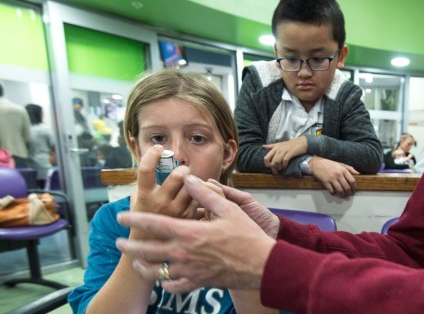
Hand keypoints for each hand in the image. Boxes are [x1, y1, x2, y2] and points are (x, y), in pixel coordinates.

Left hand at [116, 175, 276, 292]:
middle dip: (130, 248)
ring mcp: (190, 271)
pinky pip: (175, 287)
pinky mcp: (198, 283)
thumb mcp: (228, 210)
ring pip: (157, 273)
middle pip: (148, 252)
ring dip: (143, 268)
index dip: (135, 220)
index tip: (121, 217)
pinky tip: (163, 281)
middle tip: (119, 244)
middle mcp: (184, 253)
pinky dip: (166, 284)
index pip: (154, 224)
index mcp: (189, 232)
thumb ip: (205, 194)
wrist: (261, 265)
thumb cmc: (246, 236)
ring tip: (137, 263)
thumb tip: (189, 179)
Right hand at [131, 146, 197, 238]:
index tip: (159, 148)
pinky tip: (195, 195)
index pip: (146, 170)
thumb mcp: (138, 199)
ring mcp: (176, 211)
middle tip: (183, 171)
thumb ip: (146, 182)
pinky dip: (198, 193)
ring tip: (189, 183)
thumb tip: (154, 158)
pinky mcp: (189, 217)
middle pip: (178, 176)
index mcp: (144, 197)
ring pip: (192, 186)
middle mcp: (160, 203)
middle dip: (183, 169)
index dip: (152, 155)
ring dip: (193, 181)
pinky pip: (198, 198)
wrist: (150, 246)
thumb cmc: (144, 217)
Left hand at [262, 137, 307, 173]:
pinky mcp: (291, 152)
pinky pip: (285, 160)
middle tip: (277, 171)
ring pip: (277, 161)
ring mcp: (285, 150)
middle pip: (272, 162)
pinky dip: (284, 165)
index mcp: (275, 148)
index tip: (271, 167)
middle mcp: (278, 149)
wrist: (302, 142)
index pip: (266, 158)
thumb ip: (271, 146)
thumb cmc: (291, 144)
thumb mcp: (280, 144)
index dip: (267, 164)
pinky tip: (285, 167)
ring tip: (281, 169)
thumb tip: (263, 146)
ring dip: (279, 167)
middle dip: (274, 169)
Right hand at [310, 157, 358, 197]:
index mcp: (343, 170)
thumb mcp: (341, 164)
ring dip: (342, 195)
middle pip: (346, 187)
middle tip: (348, 195)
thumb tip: (358, 173)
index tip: (354, 191)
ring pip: (340, 190)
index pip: (352, 181)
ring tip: (342, 196)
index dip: (354, 188)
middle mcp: (338, 174)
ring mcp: (332, 178)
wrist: (317, 163)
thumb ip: (350, 169)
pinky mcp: (325, 181)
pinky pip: (331, 190)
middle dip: (348, 193)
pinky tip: (334, 193)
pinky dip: (333, 193)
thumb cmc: (330, 164)